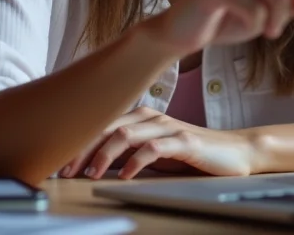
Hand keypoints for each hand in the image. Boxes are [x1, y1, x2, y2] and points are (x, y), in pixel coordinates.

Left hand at [61, 106, 255, 179]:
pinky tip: (125, 176)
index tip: (58, 163)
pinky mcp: (184, 141)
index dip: (77, 143)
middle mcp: (151, 116)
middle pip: (106, 127)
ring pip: (125, 135)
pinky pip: (153, 149)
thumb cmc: (191, 154)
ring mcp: (167, 127)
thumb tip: (90, 165)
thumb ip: (127, 152)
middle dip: (82, 150)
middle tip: (65, 171)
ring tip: (90, 174)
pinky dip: (134, 162)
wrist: (235, 152)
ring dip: (103, 156)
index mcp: (140, 116)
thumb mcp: (153, 153)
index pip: (100, 124)